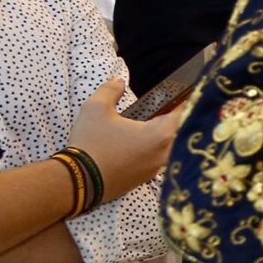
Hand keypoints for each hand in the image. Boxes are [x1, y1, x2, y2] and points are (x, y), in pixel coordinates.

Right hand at [69, 76, 173, 199]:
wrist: (77, 181)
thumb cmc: (90, 143)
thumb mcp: (96, 108)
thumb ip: (111, 90)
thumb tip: (119, 81)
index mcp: (161, 135)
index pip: (185, 113)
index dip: (185, 100)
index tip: (183, 91)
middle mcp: (166, 153)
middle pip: (182, 131)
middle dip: (178, 117)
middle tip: (169, 105)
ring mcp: (157, 169)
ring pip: (172, 147)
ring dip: (168, 134)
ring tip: (156, 121)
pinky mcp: (146, 178)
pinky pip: (160, 159)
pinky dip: (156, 148)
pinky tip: (142, 141)